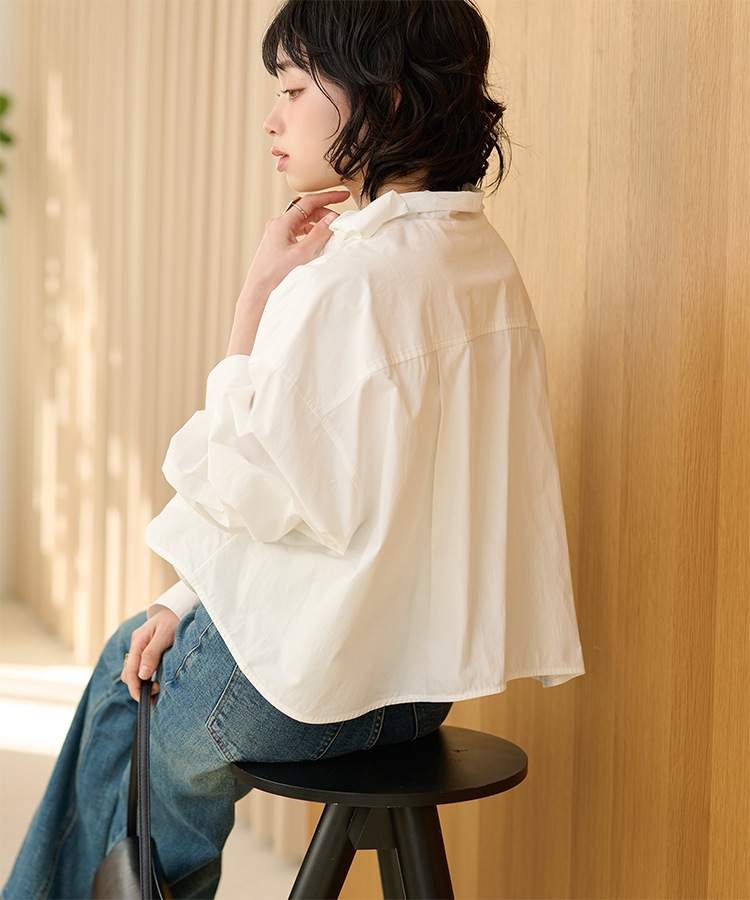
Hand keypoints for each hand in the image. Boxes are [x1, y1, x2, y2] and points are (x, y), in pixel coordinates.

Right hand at [121, 608, 178, 700]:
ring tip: (157, 689)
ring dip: (142, 683)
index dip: (135, 688)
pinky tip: (156, 681)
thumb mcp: (164, 635)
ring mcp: (141, 647)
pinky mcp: (148, 650)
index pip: (130, 671)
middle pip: (129, 673)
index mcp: (138, 642)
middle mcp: (136, 645)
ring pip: (134, 671)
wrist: (179, 607)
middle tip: (156, 692)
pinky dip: (146, 677)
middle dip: (138, 687)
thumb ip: (152, 653)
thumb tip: (142, 675)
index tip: (144, 699)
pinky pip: (142, 666)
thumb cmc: (173, 619)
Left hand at [226, 189, 348, 355]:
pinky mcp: (277, 245)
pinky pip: (298, 233)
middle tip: (341, 222)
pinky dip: (310, 233)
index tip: (343, 195)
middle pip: (306, 211)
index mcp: (282, 223)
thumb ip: (319, 234)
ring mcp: (277, 235)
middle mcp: (278, 225)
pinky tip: (318, 241)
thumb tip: (333, 218)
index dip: (328, 197)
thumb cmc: (277, 275)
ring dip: (318, 224)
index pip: (309, 202)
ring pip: (302, 222)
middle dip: (325, 213)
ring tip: (332, 232)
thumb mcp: (302, 254)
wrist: (259, 292)